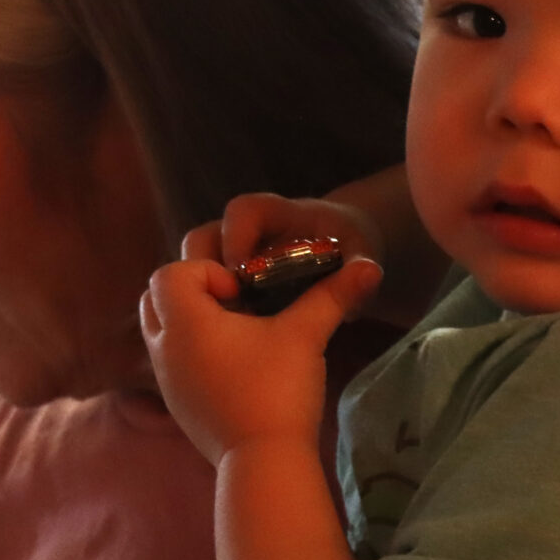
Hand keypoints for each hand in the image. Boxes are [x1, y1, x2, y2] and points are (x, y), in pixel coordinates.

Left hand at [140, 251, 378, 463]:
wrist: (263, 461)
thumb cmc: (277, 390)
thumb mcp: (305, 335)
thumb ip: (332, 295)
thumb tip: (370, 267)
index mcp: (184, 322)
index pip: (169, 273)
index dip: (205, 271)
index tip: (240, 292)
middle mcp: (163, 348)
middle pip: (152, 297)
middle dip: (188, 289)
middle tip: (232, 301)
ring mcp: (166, 379)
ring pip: (158, 331)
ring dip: (187, 319)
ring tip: (233, 331)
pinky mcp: (176, 404)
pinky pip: (170, 362)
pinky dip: (190, 351)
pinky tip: (232, 364)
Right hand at [185, 195, 385, 319]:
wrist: (342, 248)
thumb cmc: (348, 243)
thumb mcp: (360, 252)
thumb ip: (359, 266)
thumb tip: (369, 272)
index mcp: (274, 215)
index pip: (243, 211)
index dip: (235, 237)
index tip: (241, 274)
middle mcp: (242, 234)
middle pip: (201, 240)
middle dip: (203, 272)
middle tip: (226, 311)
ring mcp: (228, 261)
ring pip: (191, 273)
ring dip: (200, 303)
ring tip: (226, 334)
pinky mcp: (223, 288)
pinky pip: (197, 300)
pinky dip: (206, 321)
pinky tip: (229, 347)